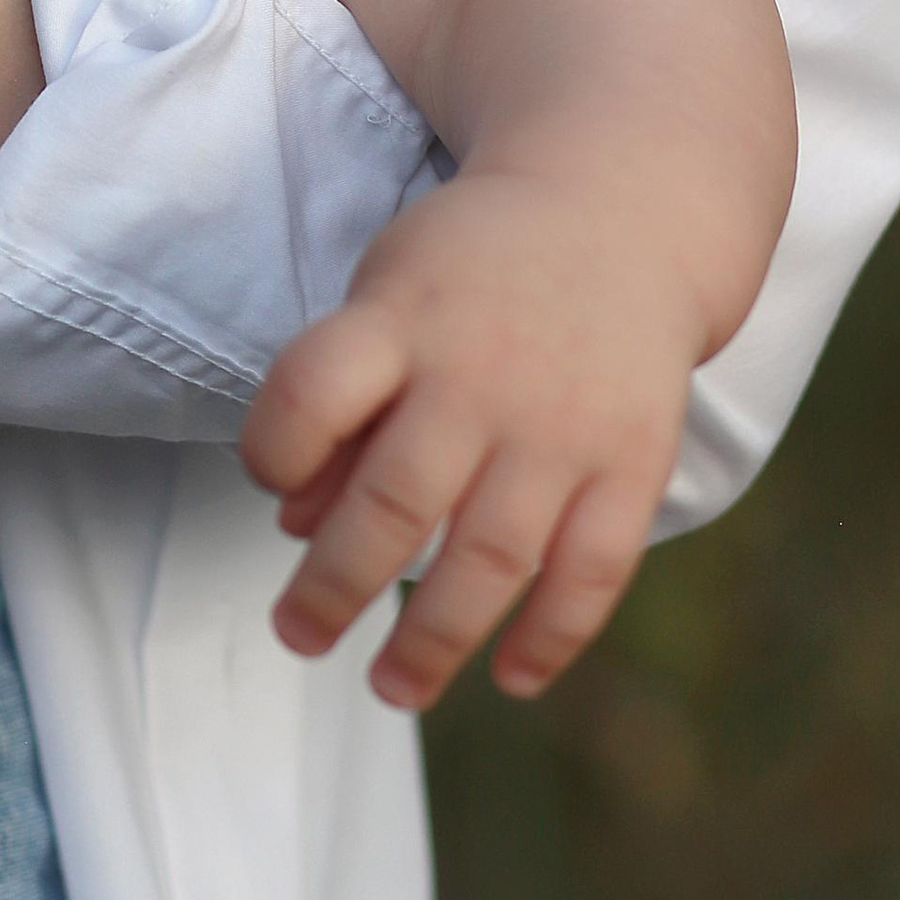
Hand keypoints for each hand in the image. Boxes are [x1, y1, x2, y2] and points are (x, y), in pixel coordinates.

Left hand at [241, 167, 703, 710]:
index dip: (271, 450)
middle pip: (395, 501)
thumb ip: (338, 400)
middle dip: (335, 586)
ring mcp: (562, 426)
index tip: (268, 484)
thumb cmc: (467, 273)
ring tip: (389, 687)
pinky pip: (593, 570)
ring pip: (491, 558)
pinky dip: (552, 635)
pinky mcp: (631, 461)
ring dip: (434, 640)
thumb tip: (292, 522)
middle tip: (297, 636)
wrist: (618, 212)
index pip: (310, 393)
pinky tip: (509, 677)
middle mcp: (480, 375)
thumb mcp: (386, 292)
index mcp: (401, 318)